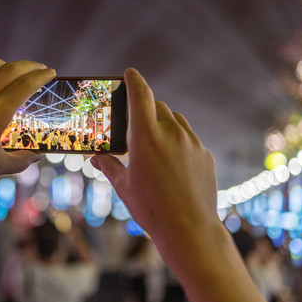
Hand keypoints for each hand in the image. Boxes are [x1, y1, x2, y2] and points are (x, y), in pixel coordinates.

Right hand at [91, 68, 217, 250]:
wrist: (189, 229)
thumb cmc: (151, 208)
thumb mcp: (124, 186)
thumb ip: (109, 166)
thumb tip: (96, 158)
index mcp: (146, 137)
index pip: (141, 95)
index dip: (134, 80)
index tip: (130, 72)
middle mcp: (171, 133)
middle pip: (158, 106)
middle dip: (146, 107)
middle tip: (135, 120)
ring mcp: (192, 143)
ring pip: (176, 120)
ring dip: (163, 122)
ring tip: (154, 140)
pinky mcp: (205, 155)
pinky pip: (190, 138)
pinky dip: (178, 140)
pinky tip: (172, 161)